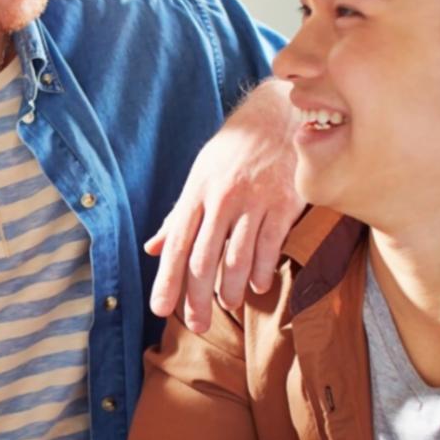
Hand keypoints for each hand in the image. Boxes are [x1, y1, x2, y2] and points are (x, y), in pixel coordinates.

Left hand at [145, 81, 302, 331]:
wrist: (280, 114)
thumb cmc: (235, 150)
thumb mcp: (200, 175)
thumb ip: (179, 216)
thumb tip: (152, 248)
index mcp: (197, 193)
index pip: (177, 244)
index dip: (167, 280)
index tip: (161, 309)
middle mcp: (222, 198)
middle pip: (204, 259)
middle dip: (197, 298)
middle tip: (196, 324)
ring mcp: (255, 201)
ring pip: (237, 258)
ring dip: (230, 290)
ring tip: (226, 306)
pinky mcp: (286, 202)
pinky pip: (270, 245)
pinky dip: (262, 271)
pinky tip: (257, 286)